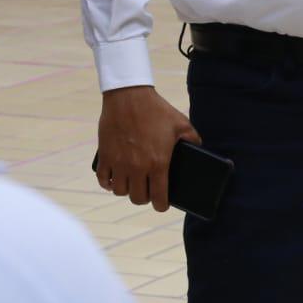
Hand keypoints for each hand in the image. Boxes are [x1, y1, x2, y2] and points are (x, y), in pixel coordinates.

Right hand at [95, 86, 201, 211]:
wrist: (129, 97)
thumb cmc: (157, 110)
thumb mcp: (182, 124)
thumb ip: (193, 139)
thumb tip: (199, 149)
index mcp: (158, 163)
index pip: (158, 197)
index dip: (161, 205)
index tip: (162, 205)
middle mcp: (137, 167)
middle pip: (138, 198)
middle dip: (145, 198)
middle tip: (148, 191)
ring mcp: (119, 163)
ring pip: (120, 192)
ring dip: (127, 190)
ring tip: (133, 183)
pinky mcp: (104, 156)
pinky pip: (103, 180)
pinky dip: (108, 183)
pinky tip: (115, 178)